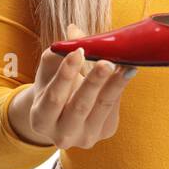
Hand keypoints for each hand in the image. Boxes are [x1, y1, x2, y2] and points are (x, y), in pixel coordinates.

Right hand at [9, 23, 138, 148]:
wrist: (62, 114)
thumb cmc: (53, 86)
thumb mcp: (49, 71)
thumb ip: (58, 53)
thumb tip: (74, 31)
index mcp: (41, 120)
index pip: (54, 97)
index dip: (65, 74)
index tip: (78, 52)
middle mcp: (62, 135)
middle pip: (79, 106)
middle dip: (94, 82)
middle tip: (106, 62)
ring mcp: (86, 137)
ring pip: (102, 107)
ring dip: (115, 84)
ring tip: (127, 66)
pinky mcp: (106, 131)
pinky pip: (114, 107)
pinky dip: (120, 87)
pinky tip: (128, 71)